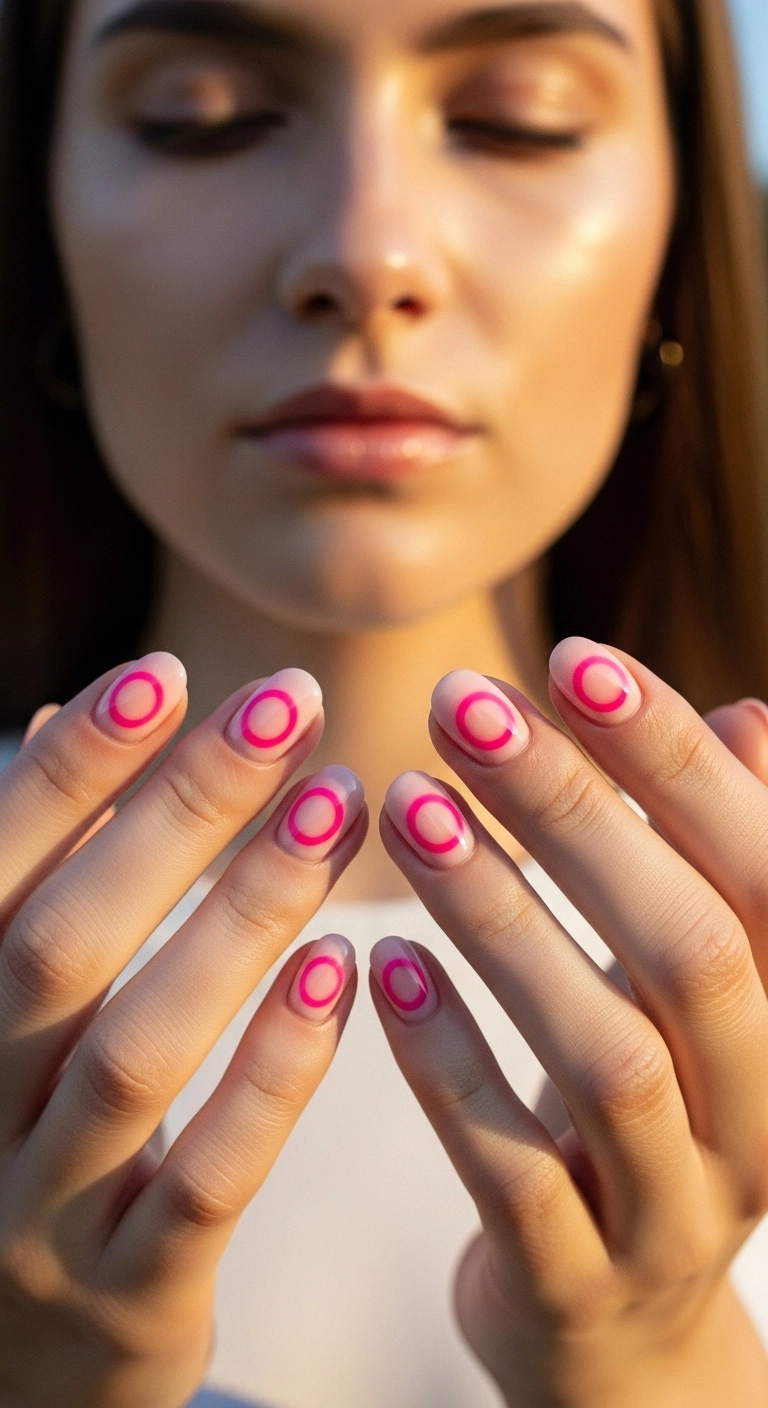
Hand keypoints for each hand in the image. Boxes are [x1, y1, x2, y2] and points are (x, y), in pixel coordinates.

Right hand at [0, 655, 364, 1407]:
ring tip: (340, 807)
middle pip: (61, 944)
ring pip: (137, 1049)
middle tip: (290, 707)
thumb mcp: (0, 1018)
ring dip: (240, 916)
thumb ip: (32, 877)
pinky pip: (206, 1176)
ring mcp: (34, 1216)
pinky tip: (344, 967)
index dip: (74, 769)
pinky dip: (272, 1067)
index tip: (171, 673)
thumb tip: (64, 710)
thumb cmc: (22, 1145)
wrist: (13, 1387)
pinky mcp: (127, 1302)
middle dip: (176, 812)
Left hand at [373, 642, 767, 1407]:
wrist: (626, 1331)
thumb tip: (747, 716)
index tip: (568, 659)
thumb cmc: (654, 1111)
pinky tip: (381, 969)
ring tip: (407, 808)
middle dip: (576, 812)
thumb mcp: (701, 992)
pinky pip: (515, 1170)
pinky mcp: (577, 1283)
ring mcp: (675, 1210)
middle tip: (459, 707)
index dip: (670, 758)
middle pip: (692, 947)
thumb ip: (720, 859)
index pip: (760, 867)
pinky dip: (449, 1063)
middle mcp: (764, 1115)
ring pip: (608, 1056)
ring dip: (503, 919)